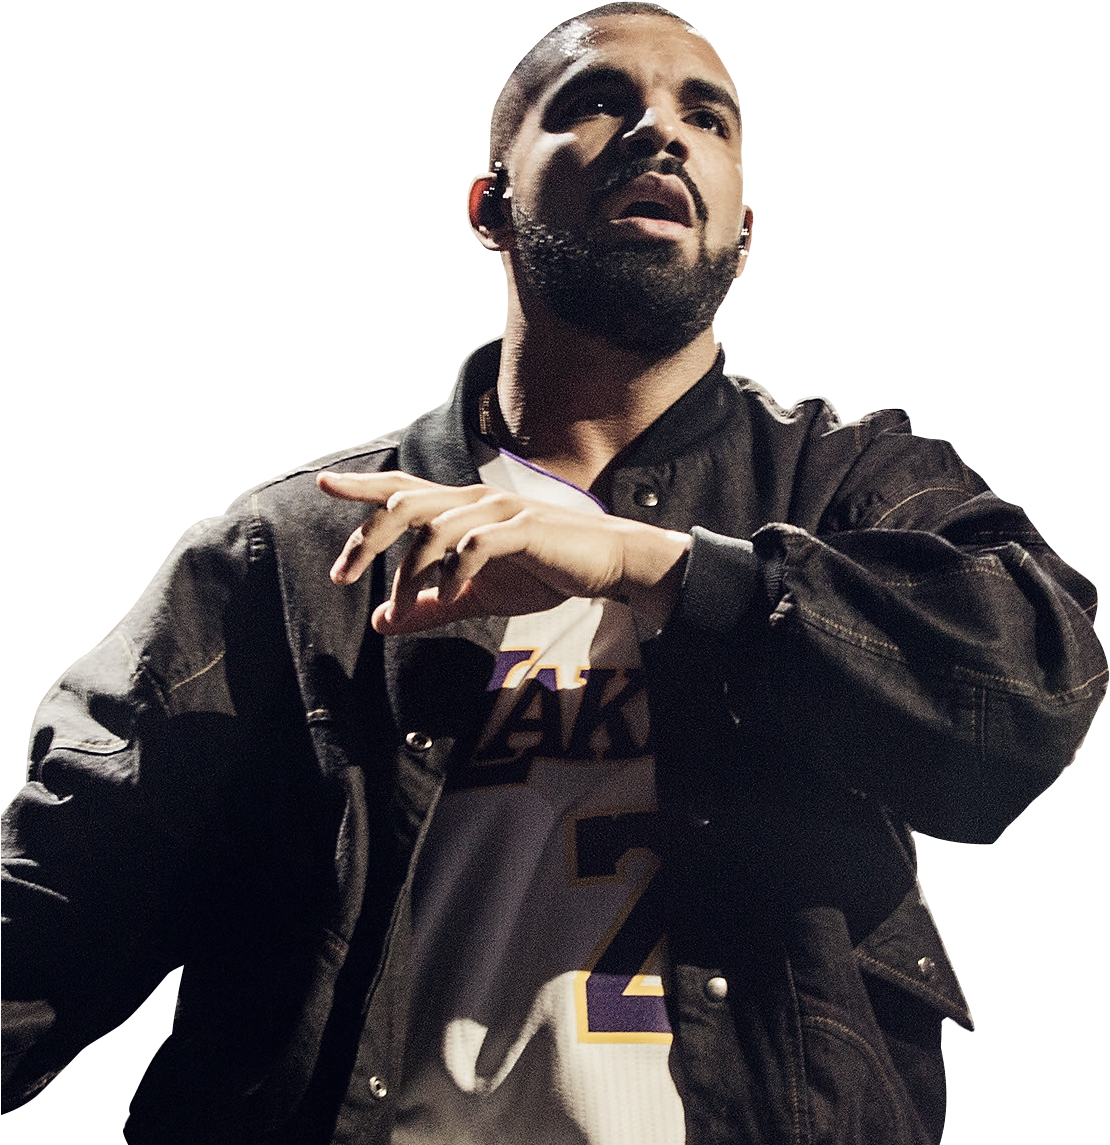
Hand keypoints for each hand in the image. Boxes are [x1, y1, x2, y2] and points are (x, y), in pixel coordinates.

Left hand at [317, 471, 690, 634]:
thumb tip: (381, 622)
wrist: (609, 564)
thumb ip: (431, 606)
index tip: (322, 484)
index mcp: (462, 510)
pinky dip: (456, 573)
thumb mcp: (478, 596)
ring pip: (434, 529)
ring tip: (401, 610)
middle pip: (404, 503)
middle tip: (342, 577)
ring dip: (410, 573)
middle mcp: (475, 500)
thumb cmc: (544, 572)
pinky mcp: (524, 529)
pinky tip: (453, 596)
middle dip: (366, 538)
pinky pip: (476, 545)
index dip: (362, 486)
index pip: (403, 491)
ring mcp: (500, 511)